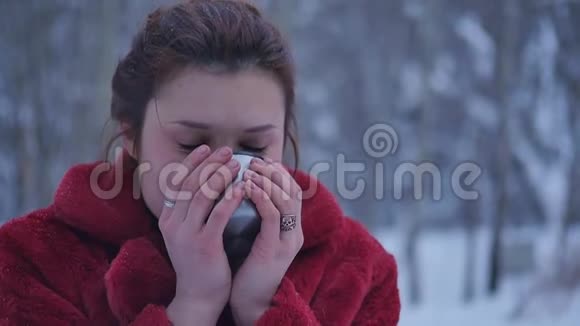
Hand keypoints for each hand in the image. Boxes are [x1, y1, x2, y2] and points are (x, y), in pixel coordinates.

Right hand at [159, 145, 242, 324]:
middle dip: (209, 163)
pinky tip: (242, 188)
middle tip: (228, 151)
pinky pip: (217, 216)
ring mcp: (186, 235)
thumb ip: (193, 210)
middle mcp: (173, 224)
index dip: (192, 162)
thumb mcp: (188, 233)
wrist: (198, 295)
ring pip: (201, 195)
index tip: (207, 148)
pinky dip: (229, 199)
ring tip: (237, 165)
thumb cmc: (200, 261)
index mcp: (168, 219)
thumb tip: (208, 181)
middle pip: (189, 183)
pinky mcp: (204, 245)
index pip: (176, 181)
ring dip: (220, 176)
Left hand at [230, 158, 303, 324]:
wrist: (249, 301)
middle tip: (255, 160)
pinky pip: (272, 216)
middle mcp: (294, 233)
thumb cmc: (245, 268)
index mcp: (291, 229)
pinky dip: (260, 197)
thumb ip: (255, 218)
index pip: (293, 192)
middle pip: (293, 192)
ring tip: (249, 169)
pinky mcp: (274, 249)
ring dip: (268, 181)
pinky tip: (246, 187)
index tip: (262, 160)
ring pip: (285, 200)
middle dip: (275, 172)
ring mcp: (287, 241)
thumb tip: (242, 191)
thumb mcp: (255, 239)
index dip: (280, 173)